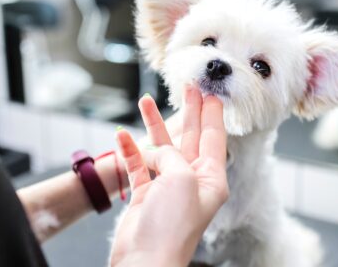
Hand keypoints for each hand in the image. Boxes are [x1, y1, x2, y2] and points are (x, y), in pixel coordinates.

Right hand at [110, 87, 228, 266]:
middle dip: (188, 112)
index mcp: (211, 179)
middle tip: (189, 87)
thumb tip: (155, 152)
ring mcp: (168, 189)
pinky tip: (122, 135)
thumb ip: (172, 156)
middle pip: (190, 138)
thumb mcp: (181, 177)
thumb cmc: (171, 225)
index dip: (212, 113)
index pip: (214, 138)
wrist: (144, 260)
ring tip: (146, 101)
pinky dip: (130, 149)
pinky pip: (138, 166)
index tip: (212, 93)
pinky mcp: (146, 197)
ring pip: (161, 149)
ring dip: (153, 125)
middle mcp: (192, 182)